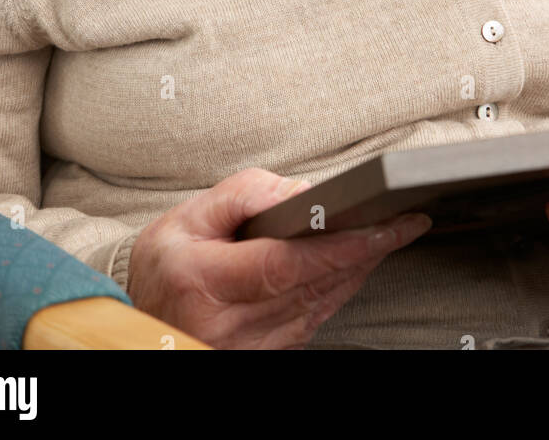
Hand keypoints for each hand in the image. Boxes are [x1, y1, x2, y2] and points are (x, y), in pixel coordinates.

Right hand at [126, 166, 431, 348]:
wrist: (142, 325)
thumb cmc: (165, 266)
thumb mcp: (185, 217)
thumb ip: (241, 195)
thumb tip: (295, 191)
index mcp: (204, 281)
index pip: (285, 264)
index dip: (338, 246)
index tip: (379, 226)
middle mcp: (230, 325)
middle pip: (313, 285)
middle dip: (365, 251)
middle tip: (405, 221)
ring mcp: (250, 349)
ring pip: (321, 305)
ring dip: (359, 269)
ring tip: (392, 233)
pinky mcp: (267, 357)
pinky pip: (315, 321)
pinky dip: (340, 289)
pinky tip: (358, 264)